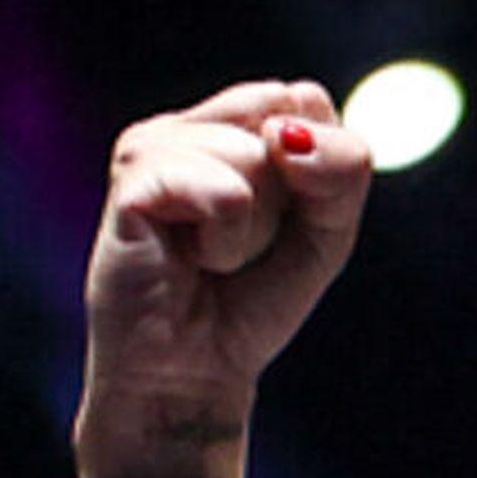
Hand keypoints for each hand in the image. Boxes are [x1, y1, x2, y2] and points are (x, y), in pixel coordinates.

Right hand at [78, 80, 373, 477]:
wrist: (188, 378)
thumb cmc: (248, 305)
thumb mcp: (325, 235)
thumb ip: (341, 170)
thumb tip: (286, 135)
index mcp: (229, 123)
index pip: (304, 100)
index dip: (316, 172)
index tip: (281, 225)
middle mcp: (188, 122)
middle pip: (283, 119)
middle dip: (285, 202)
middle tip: (240, 246)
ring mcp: (154, 141)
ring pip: (256, 157)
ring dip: (253, 230)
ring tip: (211, 258)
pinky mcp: (135, 174)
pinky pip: (227, 193)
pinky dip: (225, 242)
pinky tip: (191, 261)